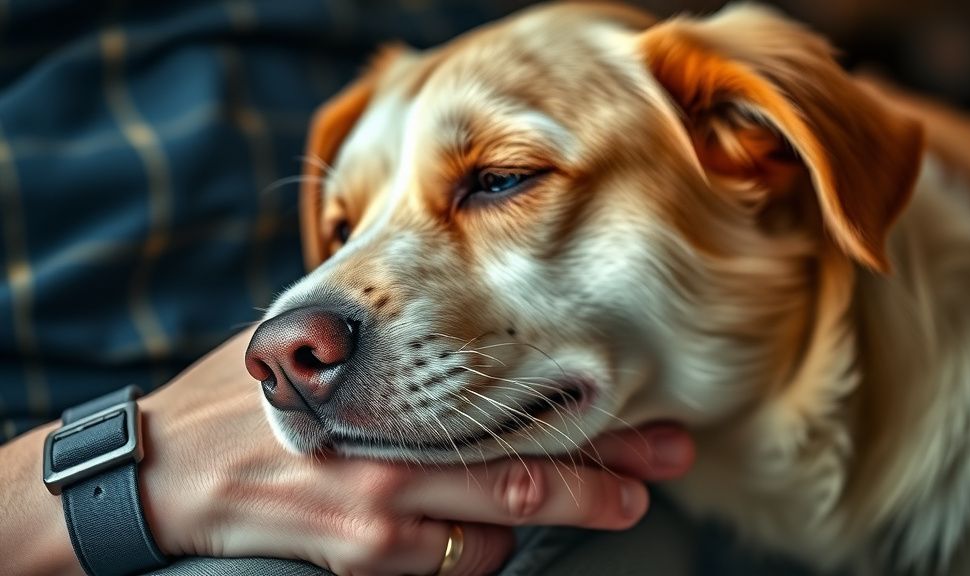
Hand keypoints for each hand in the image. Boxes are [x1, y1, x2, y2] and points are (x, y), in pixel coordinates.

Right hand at [139, 329, 693, 574]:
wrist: (163, 470)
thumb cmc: (244, 396)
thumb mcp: (314, 345)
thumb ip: (381, 339)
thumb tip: (434, 319)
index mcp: (386, 387)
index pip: (504, 396)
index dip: (579, 402)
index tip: (641, 395)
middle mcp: (394, 447)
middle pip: (523, 458)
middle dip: (607, 460)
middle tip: (671, 453)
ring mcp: (381, 506)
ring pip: (502, 519)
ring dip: (571, 508)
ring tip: (630, 497)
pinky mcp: (360, 554)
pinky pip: (455, 564)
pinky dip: (494, 551)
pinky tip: (518, 542)